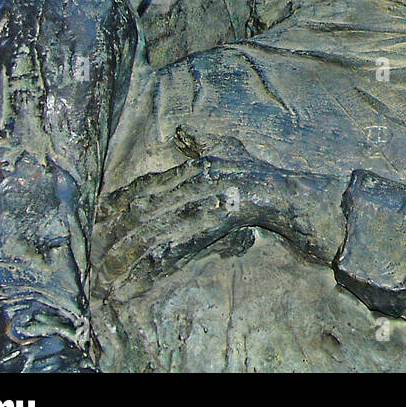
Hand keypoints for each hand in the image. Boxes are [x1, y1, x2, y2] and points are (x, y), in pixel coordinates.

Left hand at [95, 129, 334, 302]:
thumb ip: (208, 142)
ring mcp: (214, 195)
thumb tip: (181, 129)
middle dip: (121, 236)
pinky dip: (160, 261)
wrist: (306, 199)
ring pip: (162, 227)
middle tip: (99, 261)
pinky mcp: (226, 216)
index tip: (100, 222)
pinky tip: (144, 276)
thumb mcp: (235, 153)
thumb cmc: (271, 179)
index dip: (122, 203)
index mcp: (202, 166)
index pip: (151, 185)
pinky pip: (185, 241)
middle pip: (150, 208)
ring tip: (113, 277)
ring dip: (134, 255)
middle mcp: (204, 177)